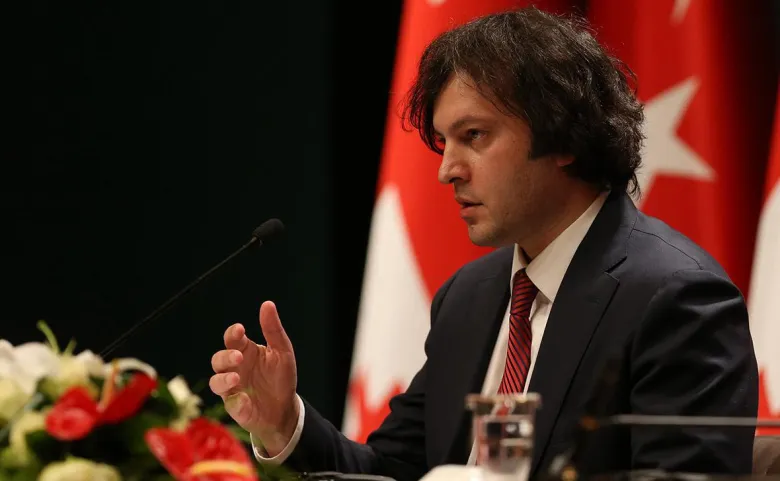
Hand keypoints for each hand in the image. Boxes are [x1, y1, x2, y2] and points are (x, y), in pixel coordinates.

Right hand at [209, 301, 298, 455]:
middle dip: (226, 357)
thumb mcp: (282, 351)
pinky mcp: (236, 408)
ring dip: (223, 380)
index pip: (232, 339)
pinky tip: (245, 400)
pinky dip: (236, 402)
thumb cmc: (280, 377)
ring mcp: (232, 389)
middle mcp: (234, 369)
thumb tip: (267, 304)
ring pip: (216, 383)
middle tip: (239, 357)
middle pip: (218, 359)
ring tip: (236, 378)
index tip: (239, 330)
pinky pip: (230, 405)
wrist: (285, 408)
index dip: (232, 334)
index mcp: (245, 352)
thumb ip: (273, 329)